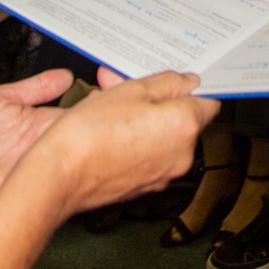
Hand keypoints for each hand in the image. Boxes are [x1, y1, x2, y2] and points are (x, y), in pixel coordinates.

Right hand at [26, 69, 216, 216]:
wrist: (60, 177)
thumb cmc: (90, 135)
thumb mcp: (130, 90)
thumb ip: (167, 83)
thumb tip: (188, 81)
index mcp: (184, 126)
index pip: (208, 102)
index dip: (190, 89)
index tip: (174, 82)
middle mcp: (181, 155)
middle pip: (182, 119)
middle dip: (158, 102)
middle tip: (128, 88)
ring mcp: (163, 174)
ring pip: (162, 137)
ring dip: (143, 120)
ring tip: (111, 107)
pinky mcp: (144, 186)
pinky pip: (148, 156)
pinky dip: (135, 142)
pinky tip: (109, 130)